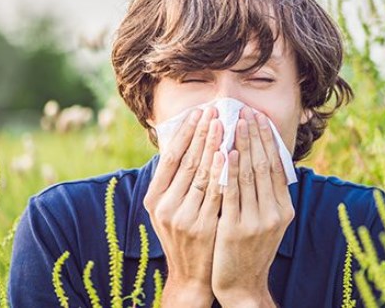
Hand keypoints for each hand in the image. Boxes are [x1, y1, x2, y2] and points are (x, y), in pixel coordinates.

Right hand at [143, 107, 224, 306]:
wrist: (191, 275)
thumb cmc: (184, 234)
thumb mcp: (170, 208)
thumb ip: (175, 180)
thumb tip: (186, 142)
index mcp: (154, 199)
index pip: (170, 157)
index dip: (185, 133)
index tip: (198, 112)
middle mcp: (165, 207)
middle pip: (186, 162)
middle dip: (202, 133)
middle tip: (214, 110)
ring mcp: (183, 217)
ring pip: (201, 174)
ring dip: (213, 146)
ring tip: (224, 123)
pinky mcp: (202, 227)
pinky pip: (215, 193)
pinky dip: (222, 172)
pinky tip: (229, 154)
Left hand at [212, 106, 294, 305]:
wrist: (241, 285)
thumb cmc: (250, 249)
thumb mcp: (267, 222)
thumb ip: (267, 196)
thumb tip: (263, 161)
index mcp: (284, 209)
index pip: (277, 166)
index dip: (268, 140)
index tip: (260, 118)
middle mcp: (275, 213)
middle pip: (265, 165)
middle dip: (255, 136)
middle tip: (247, 111)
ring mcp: (256, 221)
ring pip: (249, 175)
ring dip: (242, 145)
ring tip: (235, 123)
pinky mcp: (236, 228)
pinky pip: (232, 192)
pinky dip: (230, 170)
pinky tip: (226, 152)